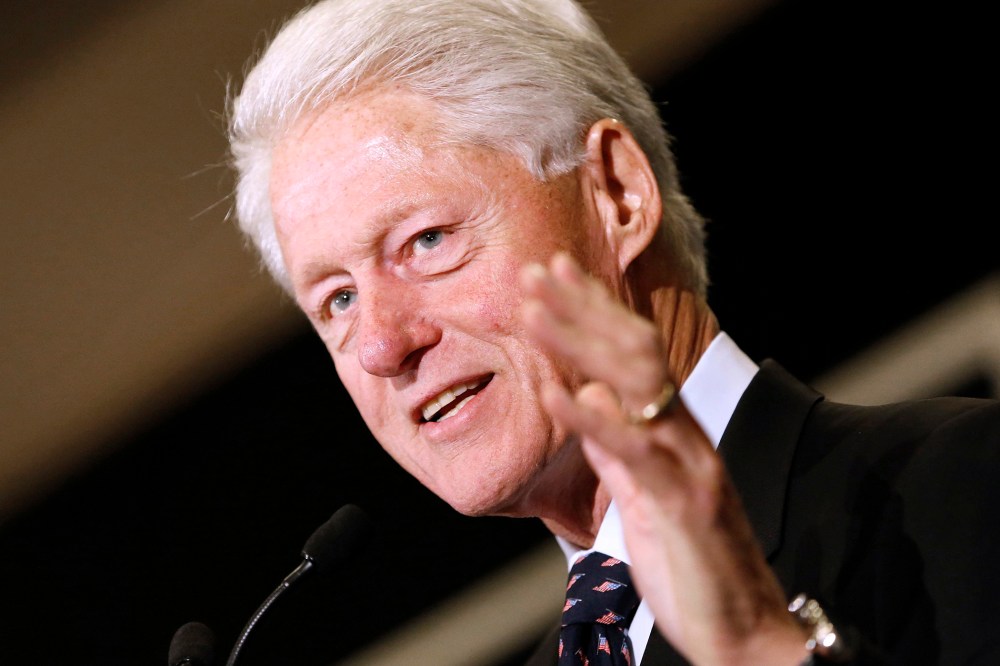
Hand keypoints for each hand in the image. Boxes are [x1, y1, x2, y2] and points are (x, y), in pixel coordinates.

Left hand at [520, 252, 805, 664]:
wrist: (745, 630)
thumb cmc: (690, 561)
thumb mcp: (639, 492)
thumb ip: (613, 443)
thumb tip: (584, 394)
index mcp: (674, 430)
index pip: (634, 352)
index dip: (594, 309)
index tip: (553, 274)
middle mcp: (686, 434)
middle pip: (635, 350)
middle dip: (583, 306)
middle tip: (537, 268)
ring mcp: (689, 463)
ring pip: (638, 384)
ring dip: (581, 343)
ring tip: (533, 311)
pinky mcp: (685, 503)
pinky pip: (636, 452)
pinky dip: (593, 418)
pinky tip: (557, 393)